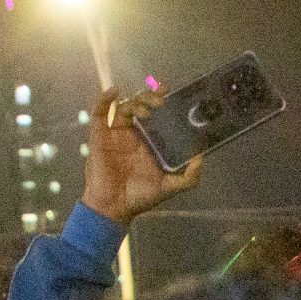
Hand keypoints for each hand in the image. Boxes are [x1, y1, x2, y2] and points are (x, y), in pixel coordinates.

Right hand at [81, 87, 203, 224]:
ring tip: (146, 110)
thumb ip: (188, 177)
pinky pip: (100, 112)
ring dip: (135, 102)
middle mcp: (133, 133)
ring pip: (124, 106)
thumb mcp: (170, 187)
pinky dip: (104, 99)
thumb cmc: (139, 197)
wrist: (114, 208)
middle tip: (161, 101)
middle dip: (150, 98)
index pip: (155, 114)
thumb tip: (201, 159)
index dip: (160, 99)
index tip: (168, 91)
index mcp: (148, 141)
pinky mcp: (99, 135)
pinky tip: (113, 92)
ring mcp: (115, 133)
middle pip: (140, 105)